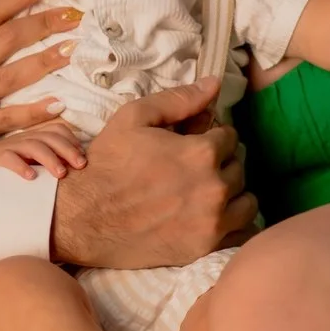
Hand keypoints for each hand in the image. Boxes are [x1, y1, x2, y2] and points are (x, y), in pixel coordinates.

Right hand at [0, 121, 87, 180]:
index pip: (58, 130)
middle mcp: (26, 137)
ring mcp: (12, 146)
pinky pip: (9, 159)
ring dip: (50, 159)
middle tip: (81, 166)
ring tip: (61, 174)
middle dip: (68, 150)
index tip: (83, 158)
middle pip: (50, 137)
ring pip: (33, 146)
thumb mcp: (35, 156)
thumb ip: (53, 155)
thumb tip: (80, 162)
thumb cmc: (15, 161)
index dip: (72, 141)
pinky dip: (21, 167)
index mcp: (37, 135)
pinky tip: (32, 177)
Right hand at [52, 78, 250, 267]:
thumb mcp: (135, 118)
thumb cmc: (107, 164)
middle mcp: (213, 187)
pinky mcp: (204, 247)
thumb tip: (214, 83)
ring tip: (209, 192)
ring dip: (233, 194)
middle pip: (239, 168)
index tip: (198, 143)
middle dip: (222, 163)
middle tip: (198, 168)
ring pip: (246, 202)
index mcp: (201, 152)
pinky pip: (240, 234)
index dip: (213, 136)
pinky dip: (233, 225)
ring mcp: (211, 221)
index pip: (230, 137)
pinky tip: (215, 218)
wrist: (83, 217)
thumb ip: (179, 100)